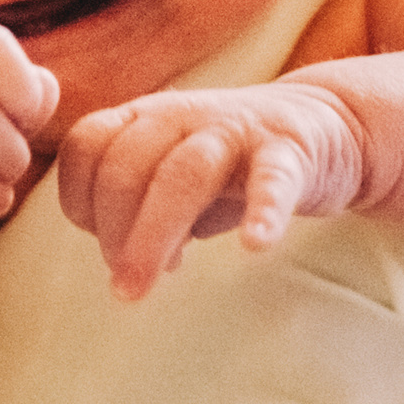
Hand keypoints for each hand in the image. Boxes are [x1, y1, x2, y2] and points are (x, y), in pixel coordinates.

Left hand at [55, 82, 367, 298]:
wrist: (324, 125)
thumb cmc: (231, 164)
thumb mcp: (172, 178)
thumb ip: (139, 215)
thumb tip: (124, 270)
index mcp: (145, 117)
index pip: (87, 145)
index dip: (79, 198)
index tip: (98, 241)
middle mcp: (182, 114)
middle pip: (128, 163)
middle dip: (115, 230)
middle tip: (124, 289)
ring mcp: (237, 129)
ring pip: (186, 171)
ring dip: (158, 232)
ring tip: (150, 283)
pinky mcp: (291, 149)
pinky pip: (273, 178)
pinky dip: (264, 210)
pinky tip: (255, 245)